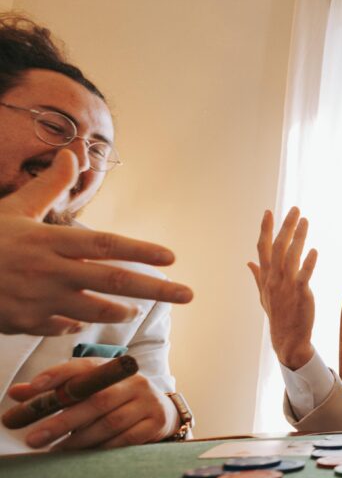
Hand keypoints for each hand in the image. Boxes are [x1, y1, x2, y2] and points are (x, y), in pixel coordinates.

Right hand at [0, 149, 192, 335]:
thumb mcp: (14, 208)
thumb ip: (49, 186)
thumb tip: (72, 153)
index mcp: (49, 240)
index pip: (106, 245)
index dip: (141, 251)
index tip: (171, 257)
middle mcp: (49, 270)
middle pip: (114, 280)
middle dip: (156, 289)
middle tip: (188, 295)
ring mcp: (38, 299)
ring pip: (94, 308)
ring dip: (120, 309)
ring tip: (135, 309)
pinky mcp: (24, 322)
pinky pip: (62, 324)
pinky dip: (76, 320)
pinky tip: (84, 316)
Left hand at [5, 358, 177, 449]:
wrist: (161, 411)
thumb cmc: (116, 400)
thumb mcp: (89, 390)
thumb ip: (55, 391)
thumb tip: (18, 392)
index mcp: (112, 368)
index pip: (83, 367)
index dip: (58, 375)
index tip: (34, 387)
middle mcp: (133, 381)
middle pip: (96, 399)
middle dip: (62, 421)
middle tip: (34, 438)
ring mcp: (147, 401)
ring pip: (111, 421)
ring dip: (81, 439)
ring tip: (56, 451)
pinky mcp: (155, 423)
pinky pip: (127, 438)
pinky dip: (104, 447)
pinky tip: (85, 455)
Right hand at [248, 207, 318, 369]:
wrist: (287, 338)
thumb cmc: (277, 315)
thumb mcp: (263, 295)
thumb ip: (257, 276)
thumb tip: (248, 262)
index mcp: (265, 277)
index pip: (262, 248)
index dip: (265, 229)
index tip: (268, 212)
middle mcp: (274, 279)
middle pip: (277, 247)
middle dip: (285, 226)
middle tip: (295, 209)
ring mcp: (286, 286)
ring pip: (290, 256)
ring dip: (298, 237)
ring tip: (305, 221)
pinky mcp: (300, 294)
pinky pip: (304, 275)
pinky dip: (309, 262)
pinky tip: (314, 250)